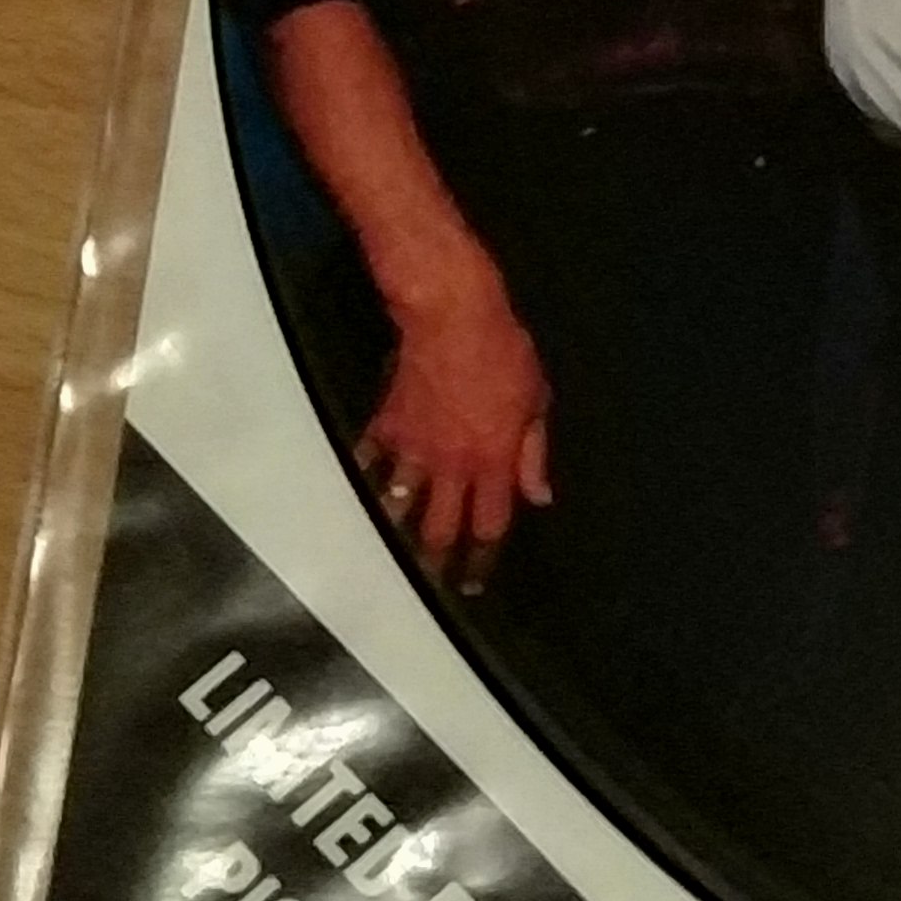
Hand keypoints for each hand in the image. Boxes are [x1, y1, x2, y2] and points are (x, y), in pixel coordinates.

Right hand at [358, 271, 550, 592]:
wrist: (453, 318)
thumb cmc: (505, 355)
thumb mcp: (536, 403)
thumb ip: (533, 454)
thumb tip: (539, 497)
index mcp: (493, 461)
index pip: (490, 524)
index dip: (482, 558)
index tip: (473, 582)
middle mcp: (452, 464)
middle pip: (440, 526)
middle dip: (435, 560)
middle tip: (430, 581)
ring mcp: (415, 447)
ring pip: (399, 502)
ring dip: (396, 527)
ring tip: (391, 545)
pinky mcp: (387, 424)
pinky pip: (373, 459)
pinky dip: (367, 476)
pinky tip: (362, 489)